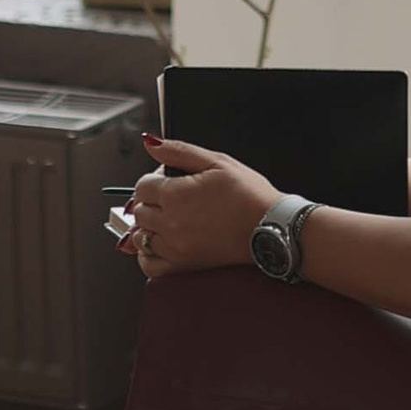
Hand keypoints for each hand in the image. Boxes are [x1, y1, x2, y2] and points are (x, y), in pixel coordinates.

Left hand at [127, 135, 273, 279]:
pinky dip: (147, 255)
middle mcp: (170, 223)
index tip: (170, 179)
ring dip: (149, 225)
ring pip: (140, 236)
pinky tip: (159, 243)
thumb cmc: (249, 195)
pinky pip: (149, 265)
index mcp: (175, 195)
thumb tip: (151, 144)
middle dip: (151, 200)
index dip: (154, 178)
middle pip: (139, 210)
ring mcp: (176, 247)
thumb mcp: (217, 161)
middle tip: (174, 196)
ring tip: (169, 218)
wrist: (272, 227)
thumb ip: (179, 151)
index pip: (142, 186)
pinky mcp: (184, 265)